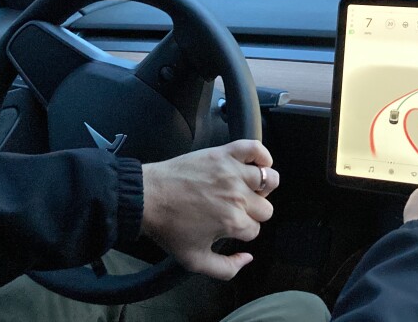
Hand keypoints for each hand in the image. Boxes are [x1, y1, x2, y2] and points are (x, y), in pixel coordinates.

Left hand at [140, 140, 279, 279]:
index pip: (255, 229)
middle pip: (266, 208)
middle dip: (253, 212)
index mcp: (233, 222)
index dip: (243, 231)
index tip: (229, 226)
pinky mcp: (224, 154)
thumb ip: (226, 269)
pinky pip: (255, 149)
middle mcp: (237, 197)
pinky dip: (262, 156)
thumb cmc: (169, 228)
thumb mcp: (195, 260)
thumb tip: (248, 257)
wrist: (147, 197)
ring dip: (264, 187)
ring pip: (271, 179)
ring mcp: (232, 172)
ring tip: (248, 189)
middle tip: (235, 209)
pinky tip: (257, 165)